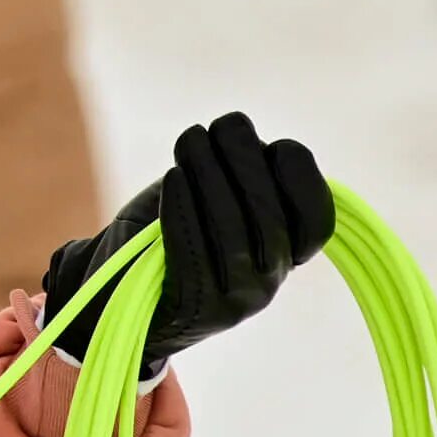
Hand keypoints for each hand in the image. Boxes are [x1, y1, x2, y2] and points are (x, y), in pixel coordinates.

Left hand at [42, 113, 332, 374]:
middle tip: (212, 128)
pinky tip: (173, 177)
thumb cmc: (172, 230)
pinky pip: (193, 255)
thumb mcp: (215, 196)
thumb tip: (238, 136)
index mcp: (286, 250)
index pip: (317, 219)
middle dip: (244, 160)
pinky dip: (183, 210)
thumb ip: (238, 172)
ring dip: (210, 176)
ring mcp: (235, 298)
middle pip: (272, 216)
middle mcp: (270, 278)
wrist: (119, 291)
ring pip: (234, 233)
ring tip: (188, 142)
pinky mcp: (195, 308)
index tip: (268, 144)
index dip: (299, 175)